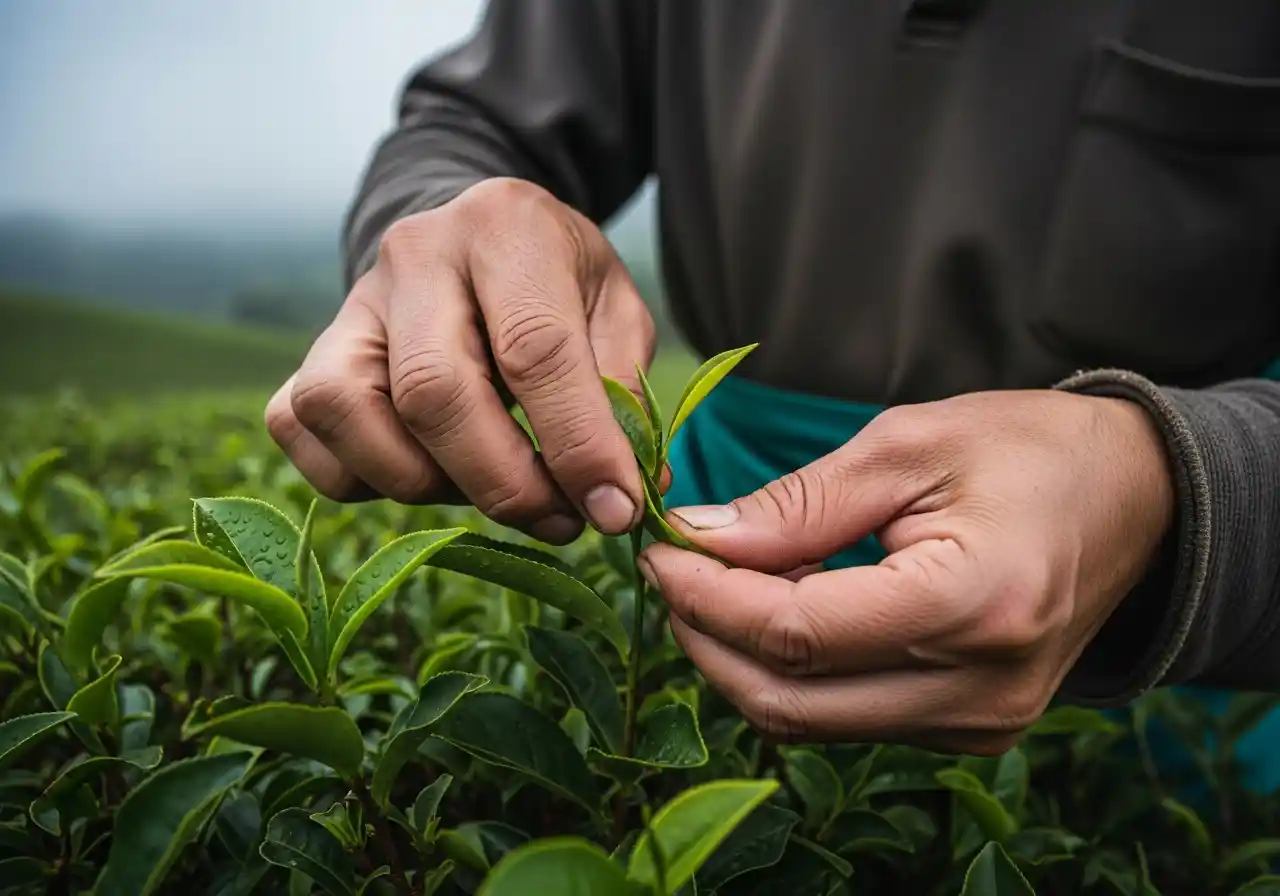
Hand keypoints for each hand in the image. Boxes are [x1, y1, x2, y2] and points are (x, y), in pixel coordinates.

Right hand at [265, 178, 654, 543]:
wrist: (476, 240)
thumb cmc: (557, 284)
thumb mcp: (616, 312)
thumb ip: (623, 394)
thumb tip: (620, 493)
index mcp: (506, 228)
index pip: (535, 349)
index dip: (578, 445)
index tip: (614, 509)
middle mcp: (415, 255)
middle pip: (434, 392)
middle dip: (503, 482)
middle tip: (557, 518)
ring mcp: (350, 303)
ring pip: (347, 412)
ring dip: (423, 483)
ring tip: (488, 487)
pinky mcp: (310, 350)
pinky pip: (302, 431)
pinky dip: (361, 477)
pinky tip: (427, 469)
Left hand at [638, 390, 1175, 754]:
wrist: (1136, 498)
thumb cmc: (1028, 451)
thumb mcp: (908, 446)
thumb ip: (797, 504)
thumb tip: (697, 539)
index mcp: (970, 608)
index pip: (794, 634)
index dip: (706, 598)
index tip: (658, 552)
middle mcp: (977, 691)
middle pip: (788, 701)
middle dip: (707, 638)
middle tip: (674, 571)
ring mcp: (978, 724)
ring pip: (809, 720)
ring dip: (745, 656)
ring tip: (730, 579)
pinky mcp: (971, 730)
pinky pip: (848, 717)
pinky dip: (795, 669)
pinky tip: (787, 606)